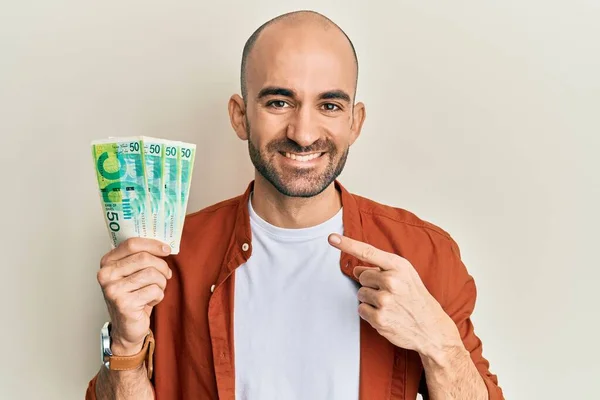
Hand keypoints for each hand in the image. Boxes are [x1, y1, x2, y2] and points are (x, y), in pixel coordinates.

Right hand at [97, 238, 171, 355]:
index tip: (167, 249)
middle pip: (144, 258)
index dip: (153, 244)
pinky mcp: (124, 304)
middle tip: (166, 275)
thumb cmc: (134, 296)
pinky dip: (158, 296)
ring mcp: (113, 289)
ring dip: (161, 283)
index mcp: (107, 262)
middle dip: (161, 266)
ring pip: (152, 274)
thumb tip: (164, 246)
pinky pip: (154, 291)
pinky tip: (149, 302)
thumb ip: (141, 257)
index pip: (132, 244)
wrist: (127, 328)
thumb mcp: (134, 273)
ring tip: (155, 290)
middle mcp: (106, 274)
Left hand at [328, 234, 461, 357]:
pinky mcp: (380, 318)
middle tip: (389, 293)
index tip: (331, 238)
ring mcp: (386, 300)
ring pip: (360, 294)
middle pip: (361, 277)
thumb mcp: (405, 275)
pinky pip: (361, 310)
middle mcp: (392, 281)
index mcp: (398, 266)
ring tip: (390, 305)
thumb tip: (356, 269)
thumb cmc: (415, 297)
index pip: (367, 252)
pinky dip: (370, 313)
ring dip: (370, 300)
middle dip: (370, 284)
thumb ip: (380, 268)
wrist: (431, 327)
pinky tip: (386, 315)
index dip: (347, 244)